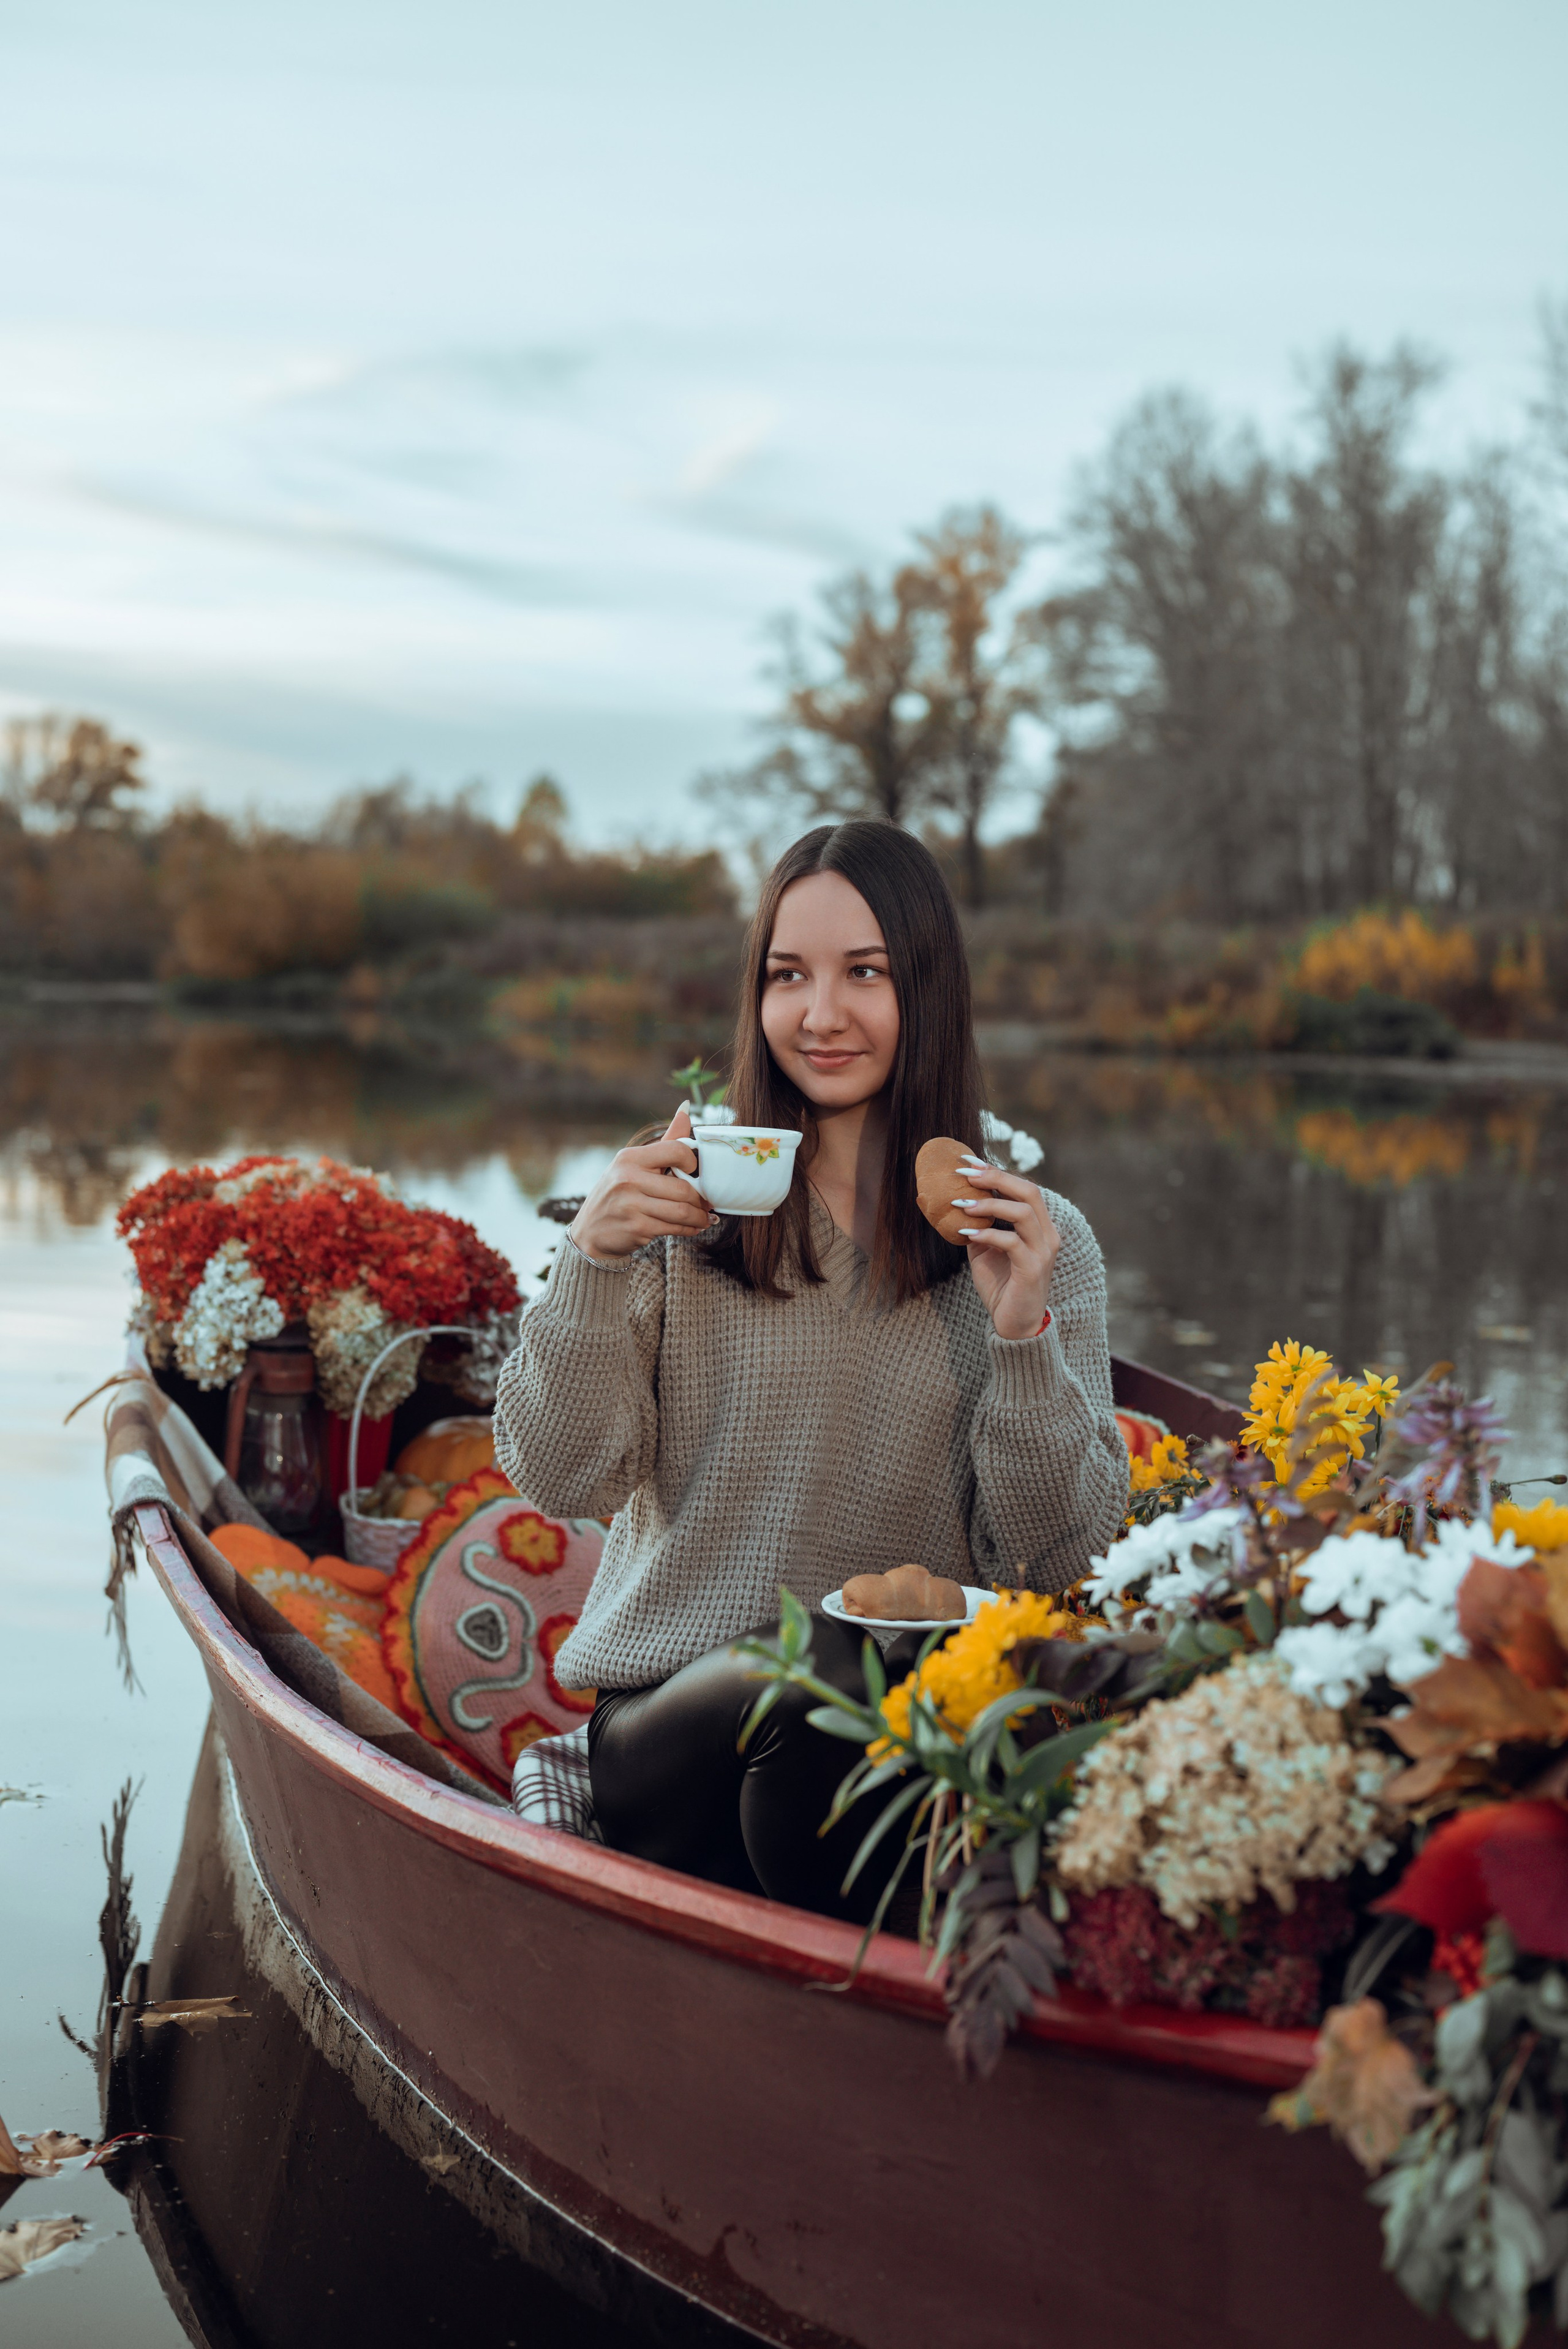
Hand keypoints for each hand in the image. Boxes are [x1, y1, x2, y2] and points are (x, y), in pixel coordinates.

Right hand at [569, 1107, 714, 1262]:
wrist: (591, 1232)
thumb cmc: (618, 1194)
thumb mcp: (634, 1165)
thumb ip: (666, 1141)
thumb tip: (687, 1107)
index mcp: (630, 1158)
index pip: (676, 1151)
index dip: (693, 1162)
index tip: (696, 1173)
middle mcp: (628, 1179)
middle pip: (684, 1188)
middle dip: (701, 1199)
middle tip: (708, 1203)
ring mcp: (631, 1205)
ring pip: (682, 1211)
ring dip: (699, 1218)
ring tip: (704, 1218)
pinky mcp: (637, 1227)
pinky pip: (674, 1228)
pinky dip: (689, 1229)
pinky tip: (693, 1227)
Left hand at [949, 1160, 1060, 1340]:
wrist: (1014, 1324)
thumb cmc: (1001, 1285)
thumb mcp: (984, 1250)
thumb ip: (976, 1225)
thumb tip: (951, 1202)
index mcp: (1038, 1225)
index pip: (1022, 1187)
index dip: (996, 1171)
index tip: (967, 1161)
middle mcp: (1046, 1234)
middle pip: (1029, 1191)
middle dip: (995, 1177)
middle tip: (965, 1173)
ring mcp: (1043, 1251)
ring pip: (1023, 1212)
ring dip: (989, 1204)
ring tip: (961, 1204)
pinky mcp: (1033, 1269)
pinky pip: (1012, 1242)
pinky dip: (987, 1234)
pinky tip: (967, 1233)